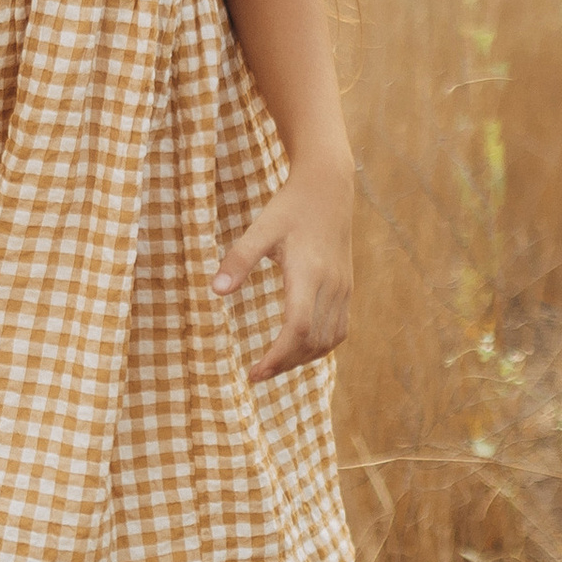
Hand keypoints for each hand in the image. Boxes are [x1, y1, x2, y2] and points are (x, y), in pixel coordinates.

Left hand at [213, 161, 352, 381]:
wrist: (329, 187)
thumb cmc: (290, 207)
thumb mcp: (261, 228)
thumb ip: (239, 259)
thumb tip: (215, 291)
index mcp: (309, 273)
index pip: (298, 328)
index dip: (277, 356)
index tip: (254, 371)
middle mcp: (331, 285)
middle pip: (313, 341)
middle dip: (285, 363)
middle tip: (256, 374)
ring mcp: (343, 288)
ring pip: (329, 340)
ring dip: (302, 359)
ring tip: (274, 365)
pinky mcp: (347, 288)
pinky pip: (338, 330)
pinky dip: (319, 346)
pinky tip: (298, 347)